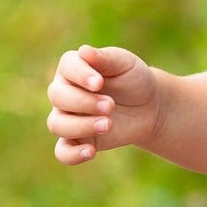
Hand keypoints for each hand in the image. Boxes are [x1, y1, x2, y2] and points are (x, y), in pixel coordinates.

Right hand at [46, 43, 159, 164]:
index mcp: (73, 67)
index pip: (67, 68)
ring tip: (108, 124)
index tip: (100, 83)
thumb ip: (105, 58)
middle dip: (84, 102)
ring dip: (81, 126)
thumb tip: (84, 51)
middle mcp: (64, 91)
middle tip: (110, 105)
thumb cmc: (134, 79)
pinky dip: (72, 155)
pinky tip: (90, 152)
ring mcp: (68, 117)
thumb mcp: (125, 64)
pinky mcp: (78, 140)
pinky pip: (62, 152)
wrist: (149, 107)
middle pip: (58, 97)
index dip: (81, 75)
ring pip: (57, 124)